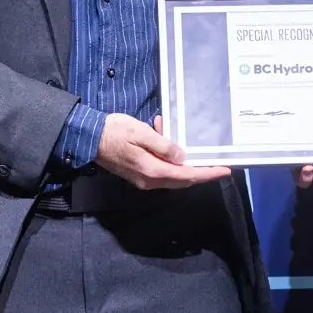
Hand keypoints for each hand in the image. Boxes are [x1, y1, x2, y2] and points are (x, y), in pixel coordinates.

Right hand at [94, 113, 229, 189]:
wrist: (87, 138)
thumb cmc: (114, 132)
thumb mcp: (141, 133)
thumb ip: (163, 145)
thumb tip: (182, 157)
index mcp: (152, 170)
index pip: (187, 176)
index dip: (207, 174)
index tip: (225, 170)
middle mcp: (149, 180)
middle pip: (182, 180)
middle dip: (200, 171)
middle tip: (216, 161)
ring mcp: (143, 179)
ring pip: (172, 175)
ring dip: (181, 160)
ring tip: (175, 133)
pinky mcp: (138, 174)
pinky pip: (161, 169)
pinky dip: (168, 157)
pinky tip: (162, 135)